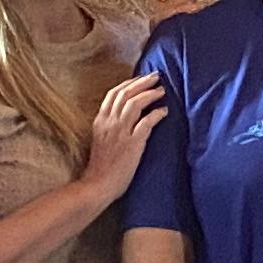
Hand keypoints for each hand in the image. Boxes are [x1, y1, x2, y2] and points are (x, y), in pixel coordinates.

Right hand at [82, 74, 167, 199]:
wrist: (97, 185)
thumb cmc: (100, 167)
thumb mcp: (100, 140)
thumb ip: (109, 126)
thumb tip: (124, 116)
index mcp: (100, 121)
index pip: (113, 94)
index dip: (128, 83)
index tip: (140, 79)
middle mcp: (109, 123)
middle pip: (125, 94)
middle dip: (142, 82)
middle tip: (156, 76)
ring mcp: (120, 132)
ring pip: (135, 103)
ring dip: (150, 94)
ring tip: (162, 90)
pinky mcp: (132, 143)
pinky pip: (146, 122)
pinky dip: (157, 114)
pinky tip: (164, 111)